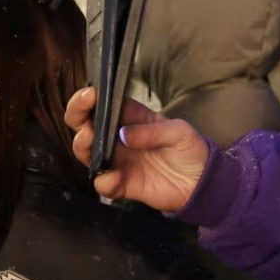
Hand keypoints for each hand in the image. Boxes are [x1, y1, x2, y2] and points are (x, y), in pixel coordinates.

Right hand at [65, 86, 210, 212]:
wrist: (201, 182)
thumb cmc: (190, 150)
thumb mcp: (178, 132)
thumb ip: (152, 132)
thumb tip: (123, 135)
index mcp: (131, 118)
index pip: (103, 104)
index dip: (89, 98)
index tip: (88, 95)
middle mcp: (118, 138)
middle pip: (86, 125)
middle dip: (78, 118)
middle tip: (85, 121)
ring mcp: (118, 161)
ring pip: (87, 152)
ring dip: (84, 147)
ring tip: (90, 142)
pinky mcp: (122, 184)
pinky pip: (104, 183)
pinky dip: (104, 181)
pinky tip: (113, 177)